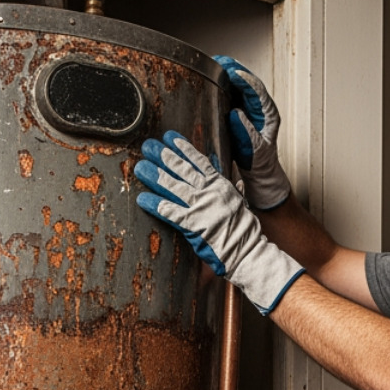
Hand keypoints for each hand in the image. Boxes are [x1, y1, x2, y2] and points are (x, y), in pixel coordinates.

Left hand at [135, 131, 303, 313]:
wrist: (249, 252)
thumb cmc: (244, 231)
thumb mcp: (239, 203)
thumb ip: (229, 190)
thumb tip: (230, 178)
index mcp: (221, 185)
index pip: (199, 162)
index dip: (183, 148)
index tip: (169, 138)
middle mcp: (210, 192)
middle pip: (183, 170)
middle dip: (163, 156)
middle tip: (148, 146)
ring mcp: (202, 208)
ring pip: (174, 187)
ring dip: (155, 176)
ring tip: (140, 167)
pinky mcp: (194, 226)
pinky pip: (170, 212)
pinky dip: (155, 205)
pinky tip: (142, 199)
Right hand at [213, 56, 291, 210]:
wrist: (258, 175)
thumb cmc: (259, 165)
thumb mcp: (254, 152)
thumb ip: (246, 134)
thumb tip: (236, 114)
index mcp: (267, 114)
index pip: (257, 90)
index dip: (244, 78)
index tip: (232, 72)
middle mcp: (259, 107)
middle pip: (246, 81)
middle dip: (232, 69)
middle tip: (218, 60)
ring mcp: (248, 108)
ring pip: (237, 84)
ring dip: (225, 73)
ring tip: (211, 63)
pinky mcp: (237, 111)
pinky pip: (229, 93)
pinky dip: (219, 83)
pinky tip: (208, 78)